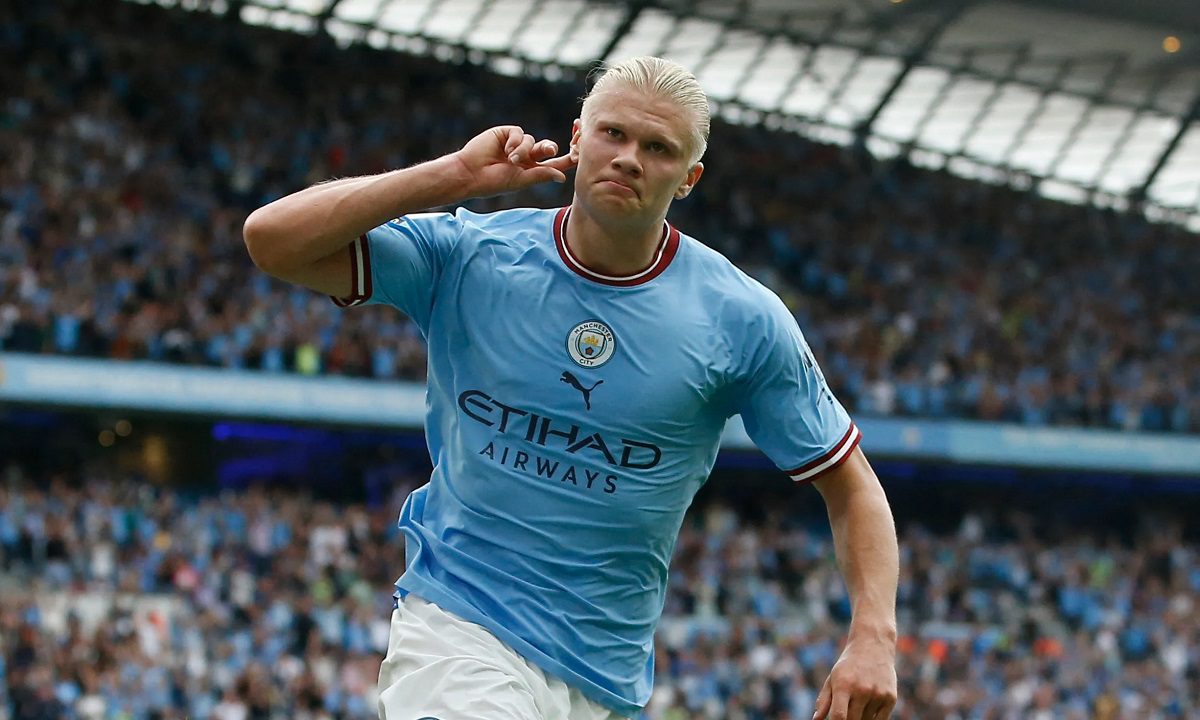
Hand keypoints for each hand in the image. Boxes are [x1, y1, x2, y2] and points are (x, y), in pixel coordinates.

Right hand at [451, 125, 576, 197]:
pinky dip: (515, 142)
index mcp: (533, 170)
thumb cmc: (494, 182)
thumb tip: (563, 177)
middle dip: (550, 148)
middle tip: (550, 151)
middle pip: (548, 148)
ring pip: (532, 140)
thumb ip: (542, 175)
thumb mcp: (521, 180)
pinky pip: (520, 132)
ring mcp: (517, 144)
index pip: (557, 162)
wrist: (470, 173)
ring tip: (510, 160)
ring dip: (524, 151)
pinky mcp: (506, 133)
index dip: (569, 156)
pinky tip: (505, 150)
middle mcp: (527, 156)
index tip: (579, 150)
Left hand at [813, 636, 896, 719]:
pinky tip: (868, 706)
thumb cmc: (848, 666)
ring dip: (860, 717)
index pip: (839, 716)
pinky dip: (872, 718)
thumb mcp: (833, 678)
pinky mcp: (891, 698)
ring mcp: (878, 694)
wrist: (873, 646)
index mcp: (844, 684)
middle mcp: (862, 689)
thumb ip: (824, 701)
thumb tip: (816, 719)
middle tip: (846, 710)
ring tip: (858, 702)